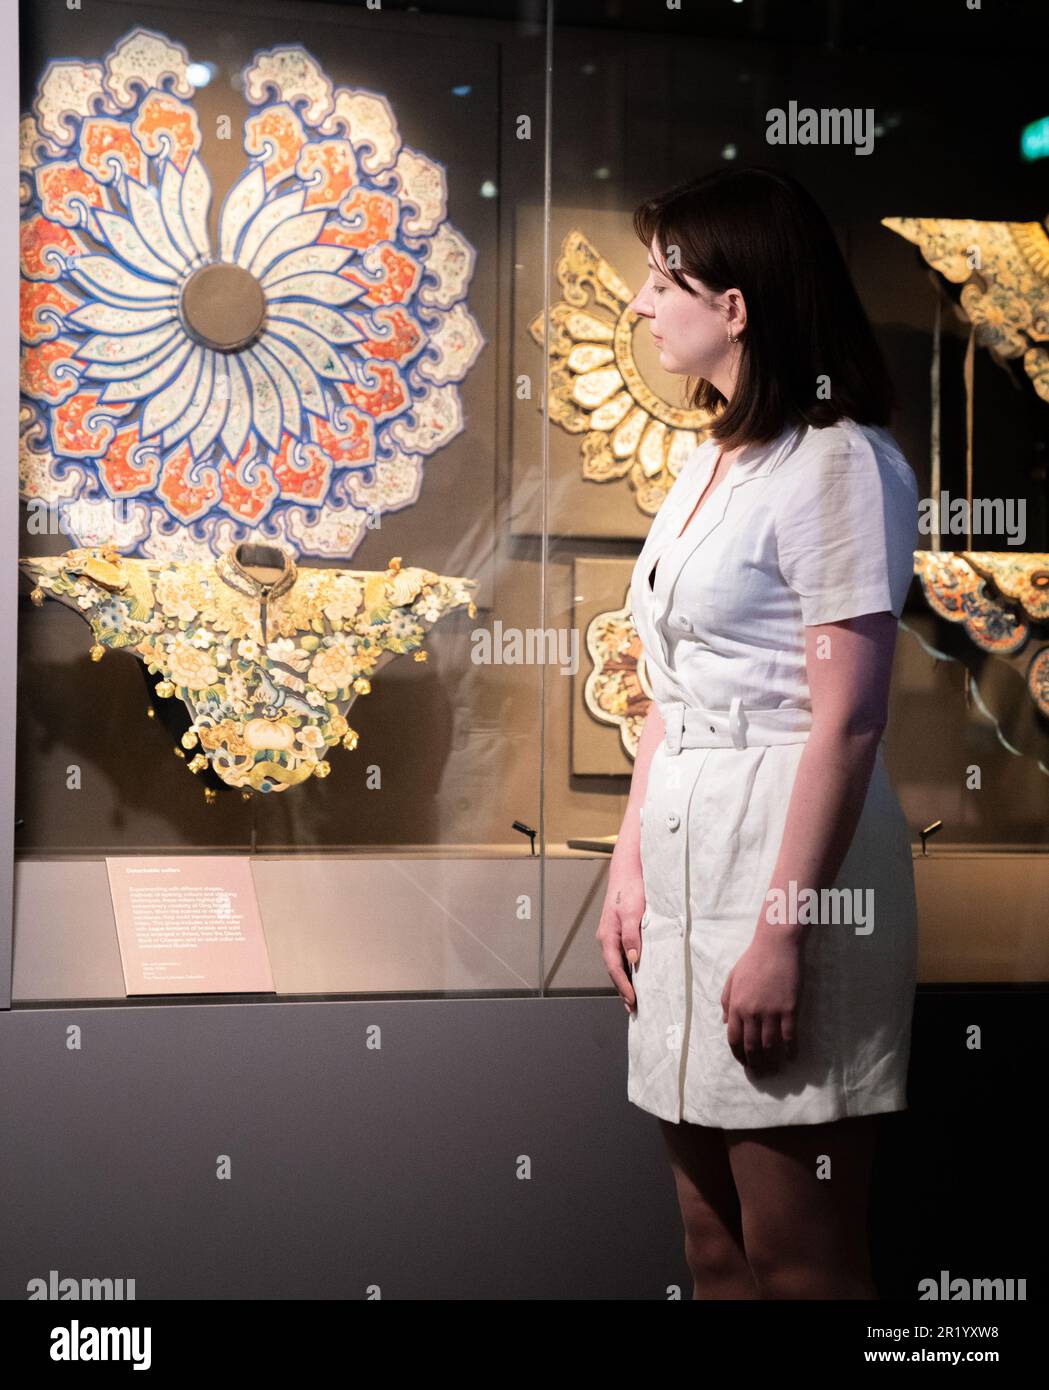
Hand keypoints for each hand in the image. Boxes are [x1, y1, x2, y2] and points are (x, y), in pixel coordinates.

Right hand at [596, 877, 644, 1012]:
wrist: (627, 870)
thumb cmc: (630, 888)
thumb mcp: (632, 912)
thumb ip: (632, 936)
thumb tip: (633, 960)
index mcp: (607, 936)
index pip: (615, 968)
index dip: (624, 986)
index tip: (633, 1001)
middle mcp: (606, 937)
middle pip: (614, 969)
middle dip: (623, 989)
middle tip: (634, 1008)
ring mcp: (612, 934)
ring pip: (617, 963)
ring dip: (625, 980)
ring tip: (635, 997)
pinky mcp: (619, 930)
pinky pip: (622, 954)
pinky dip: (628, 967)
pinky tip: (636, 973)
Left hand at [720, 932, 801, 1072]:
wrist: (776, 946)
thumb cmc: (753, 960)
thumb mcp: (732, 978)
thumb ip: (726, 1001)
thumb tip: (726, 1022)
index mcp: (736, 1005)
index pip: (734, 1038)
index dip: (738, 1054)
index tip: (744, 1063)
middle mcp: (752, 1012)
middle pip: (752, 1046)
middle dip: (755, 1063)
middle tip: (760, 1073)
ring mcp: (771, 1011)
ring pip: (770, 1045)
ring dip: (772, 1060)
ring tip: (775, 1069)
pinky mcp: (789, 1008)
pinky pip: (789, 1036)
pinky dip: (790, 1050)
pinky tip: (791, 1057)